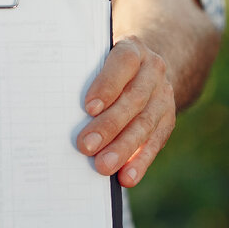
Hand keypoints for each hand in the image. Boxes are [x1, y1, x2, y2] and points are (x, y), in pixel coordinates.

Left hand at [77, 35, 175, 187]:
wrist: (146, 69)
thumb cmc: (107, 69)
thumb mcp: (99, 61)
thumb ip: (86, 78)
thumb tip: (61, 111)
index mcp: (133, 50)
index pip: (123, 64)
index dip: (107, 85)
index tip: (88, 107)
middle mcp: (153, 71)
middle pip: (133, 100)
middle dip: (109, 125)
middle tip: (85, 146)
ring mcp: (164, 96)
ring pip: (144, 124)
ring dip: (123, 148)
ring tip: (103, 167)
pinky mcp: (168, 120)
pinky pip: (155, 143)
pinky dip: (140, 162)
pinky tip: (126, 177)